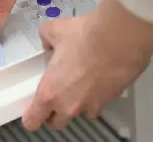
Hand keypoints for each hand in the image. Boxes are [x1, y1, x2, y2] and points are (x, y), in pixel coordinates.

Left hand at [22, 15, 152, 130]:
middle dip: (55, 113)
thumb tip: (48, 41)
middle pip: (57, 122)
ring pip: (81, 113)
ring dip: (79, 103)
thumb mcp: (55, 30)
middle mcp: (70, 105)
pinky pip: (100, 101)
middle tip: (55, 95)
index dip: (31, 117)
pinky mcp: (111, 99)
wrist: (121, 37)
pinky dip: (98, 93)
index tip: (31, 112)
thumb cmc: (86, 37)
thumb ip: (46, 38)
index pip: (33, 120)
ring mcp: (92, 105)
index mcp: (50, 92)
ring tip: (81, 82)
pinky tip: (99, 75)